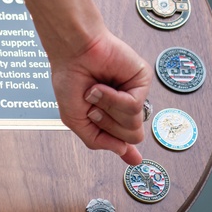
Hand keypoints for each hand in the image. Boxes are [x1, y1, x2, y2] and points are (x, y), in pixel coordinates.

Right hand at [49, 30, 151, 164]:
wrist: (72, 52)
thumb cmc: (69, 79)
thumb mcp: (75, 119)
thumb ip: (97, 141)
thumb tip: (124, 152)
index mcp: (111, 114)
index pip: (125, 138)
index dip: (126, 149)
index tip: (134, 159)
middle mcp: (125, 104)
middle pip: (130, 136)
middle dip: (107, 125)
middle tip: (92, 107)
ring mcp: (135, 92)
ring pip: (134, 124)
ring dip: (107, 110)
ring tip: (95, 92)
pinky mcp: (142, 80)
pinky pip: (134, 106)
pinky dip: (113, 99)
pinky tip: (102, 86)